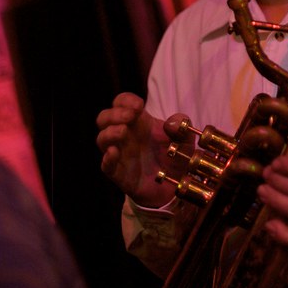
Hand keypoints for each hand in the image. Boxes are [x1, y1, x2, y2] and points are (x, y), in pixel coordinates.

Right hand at [95, 92, 176, 207]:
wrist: (177, 186)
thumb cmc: (177, 157)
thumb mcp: (185, 139)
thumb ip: (181, 126)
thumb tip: (172, 122)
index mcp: (140, 123)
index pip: (122, 103)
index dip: (126, 100)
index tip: (139, 105)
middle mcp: (126, 136)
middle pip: (105, 118)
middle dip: (114, 113)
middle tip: (129, 116)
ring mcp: (120, 154)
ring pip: (102, 139)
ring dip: (109, 132)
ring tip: (123, 131)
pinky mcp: (120, 174)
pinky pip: (106, 165)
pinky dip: (107, 158)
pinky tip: (114, 153)